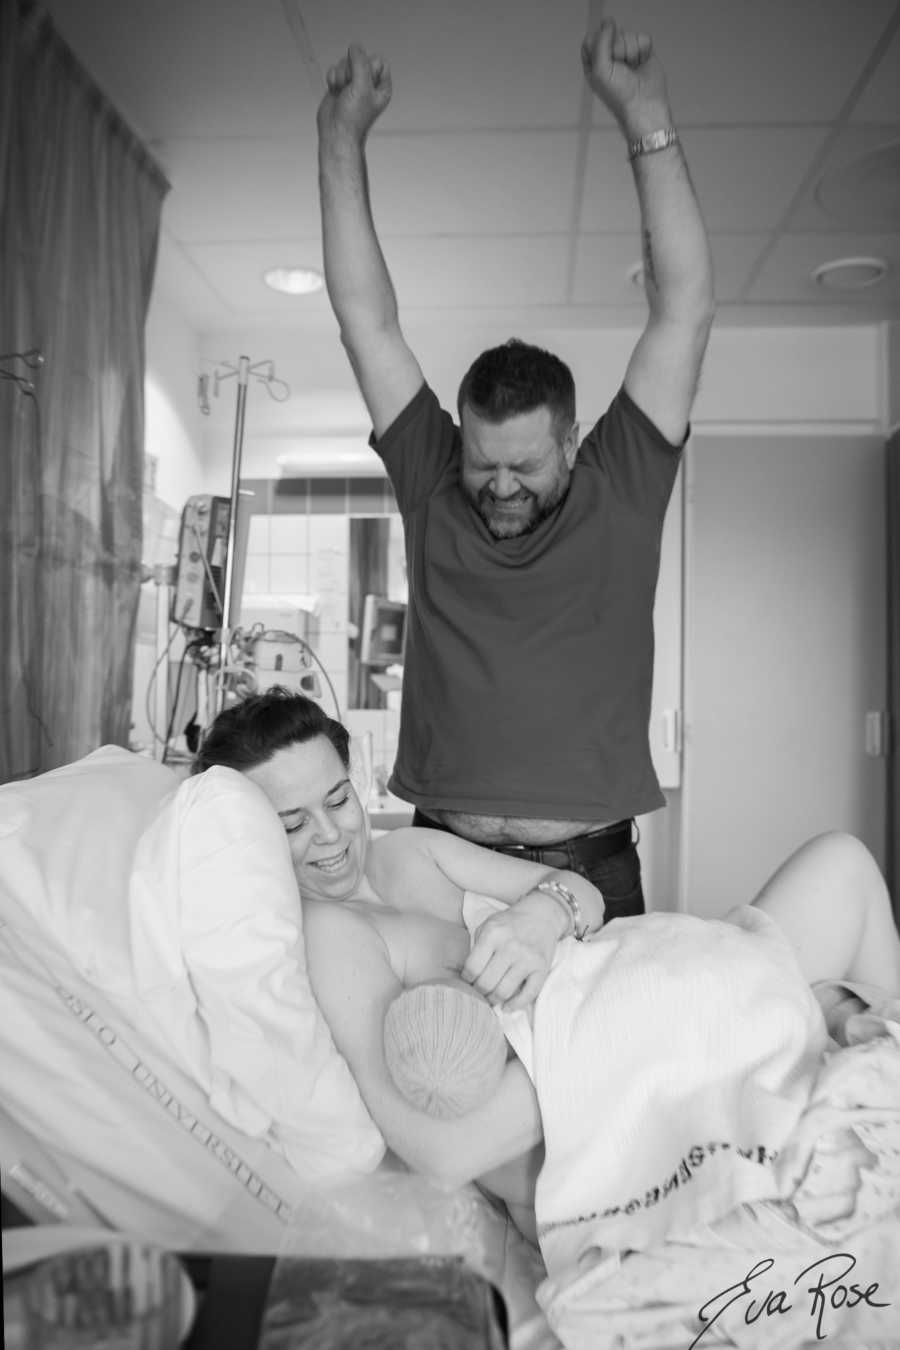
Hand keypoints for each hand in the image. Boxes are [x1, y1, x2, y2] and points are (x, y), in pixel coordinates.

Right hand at [317, 44, 391, 144]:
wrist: (336, 132)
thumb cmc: (353, 117)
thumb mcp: (362, 86)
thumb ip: (360, 62)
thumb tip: (354, 46)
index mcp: (381, 86)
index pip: (378, 60)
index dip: (369, 66)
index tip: (364, 81)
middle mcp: (368, 84)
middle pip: (359, 58)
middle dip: (351, 70)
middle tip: (351, 88)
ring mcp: (353, 84)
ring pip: (345, 63)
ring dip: (341, 75)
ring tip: (342, 91)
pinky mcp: (339, 85)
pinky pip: (335, 69)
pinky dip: (332, 78)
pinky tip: (334, 90)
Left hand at [461, 901, 562, 1012]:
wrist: (541, 914)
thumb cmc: (510, 923)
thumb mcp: (488, 925)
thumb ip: (476, 947)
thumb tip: (466, 976)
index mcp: (493, 933)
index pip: (472, 968)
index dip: (466, 979)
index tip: (468, 981)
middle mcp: (510, 946)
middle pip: (486, 983)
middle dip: (479, 991)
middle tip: (479, 992)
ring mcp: (527, 958)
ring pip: (504, 992)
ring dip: (494, 1000)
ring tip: (491, 999)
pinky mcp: (542, 968)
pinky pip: (528, 995)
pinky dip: (515, 1005)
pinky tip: (507, 1007)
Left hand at [581, 18, 669, 135]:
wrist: (645, 105)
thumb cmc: (620, 95)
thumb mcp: (601, 70)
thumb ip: (600, 43)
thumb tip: (608, 22)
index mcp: (594, 63)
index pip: (591, 39)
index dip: (599, 42)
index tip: (606, 56)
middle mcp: (610, 57)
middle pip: (611, 34)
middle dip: (618, 48)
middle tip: (621, 67)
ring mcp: (627, 54)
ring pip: (628, 35)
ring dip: (632, 51)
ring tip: (633, 68)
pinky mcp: (643, 52)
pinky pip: (643, 38)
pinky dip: (644, 50)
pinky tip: (642, 64)